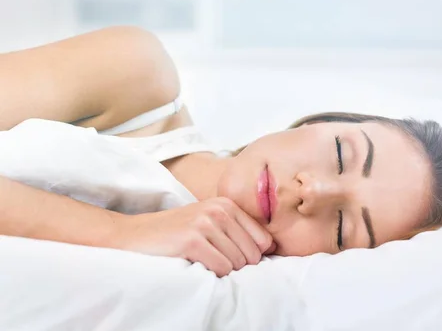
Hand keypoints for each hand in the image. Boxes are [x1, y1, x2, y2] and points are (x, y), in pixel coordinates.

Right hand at [117, 197, 273, 276]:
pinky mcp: (192, 240)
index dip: (252, 256)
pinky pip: (221, 268)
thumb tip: (271, 248)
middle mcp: (219, 210)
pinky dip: (212, 274)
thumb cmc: (174, 234)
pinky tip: (196, 265)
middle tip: (213, 262)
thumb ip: (237, 230)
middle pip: (252, 255)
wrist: (132, 235)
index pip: (264, 240)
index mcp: (228, 204)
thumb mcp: (208, 222)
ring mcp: (205, 223)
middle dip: (237, 266)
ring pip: (237, 263)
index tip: (232, 257)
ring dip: (222, 270)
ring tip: (202, 261)